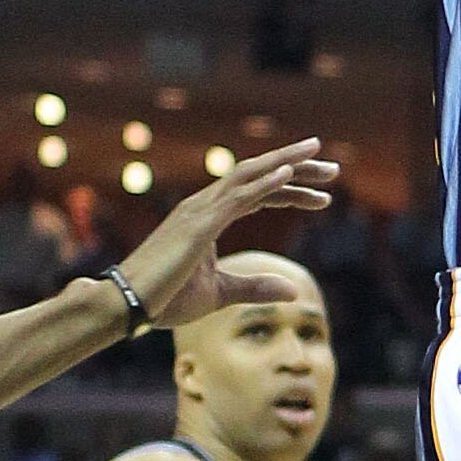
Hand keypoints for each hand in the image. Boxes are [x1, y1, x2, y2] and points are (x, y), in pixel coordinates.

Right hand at [123, 136, 338, 323]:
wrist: (126, 305)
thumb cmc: (165, 299)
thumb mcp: (220, 294)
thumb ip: (255, 288)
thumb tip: (293, 291)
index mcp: (208, 218)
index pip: (257, 195)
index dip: (290, 191)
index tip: (324, 197)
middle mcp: (204, 206)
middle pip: (258, 176)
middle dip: (297, 168)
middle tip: (334, 169)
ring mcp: (199, 211)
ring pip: (249, 175)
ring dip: (286, 163)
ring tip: (319, 154)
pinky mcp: (198, 226)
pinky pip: (237, 197)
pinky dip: (265, 183)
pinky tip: (290, 174)